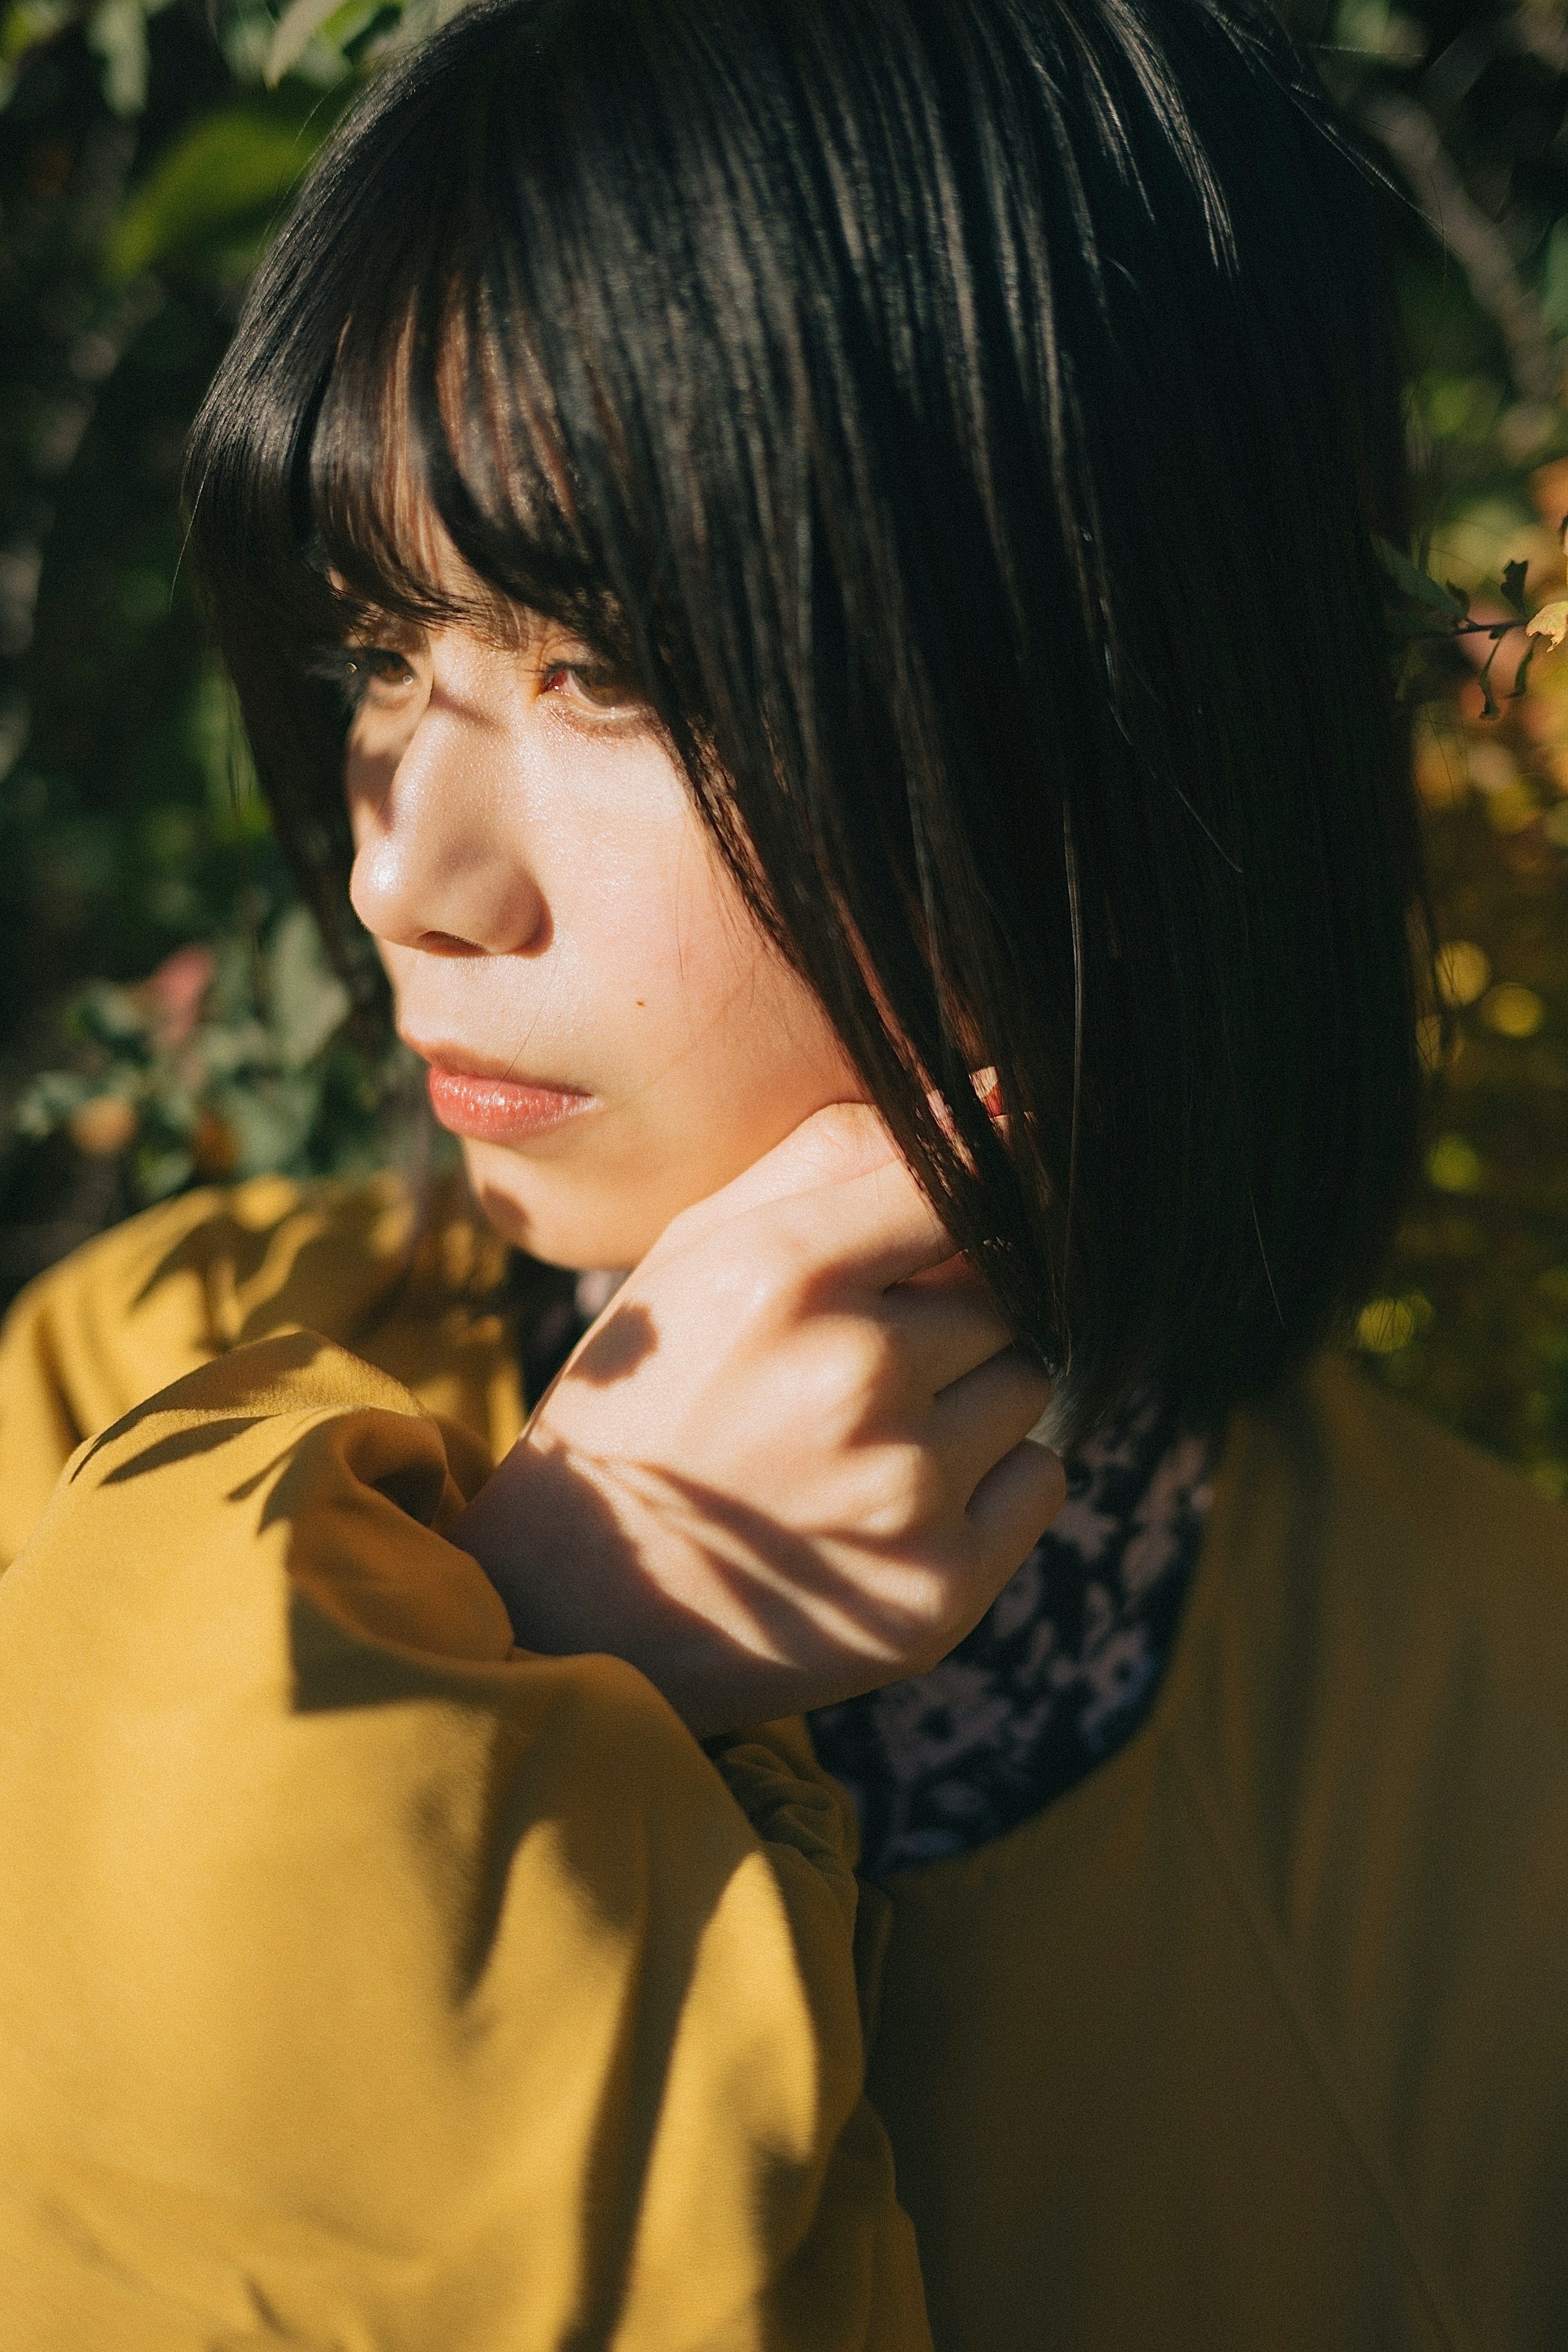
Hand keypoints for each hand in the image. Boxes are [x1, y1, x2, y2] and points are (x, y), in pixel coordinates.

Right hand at [449, 1104, 1065, 1735]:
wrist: (579, 1605)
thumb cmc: (651, 1398)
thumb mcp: (700, 1250)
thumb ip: (833, 1158)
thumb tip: (987, 1093)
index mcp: (784, 1273)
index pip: (961, 1186)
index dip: (991, 1185)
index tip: (991, 1197)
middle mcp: (853, 1376)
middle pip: (1004, 1293)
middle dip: (951, 1313)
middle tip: (863, 1360)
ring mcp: (903, 1491)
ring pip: (1029, 1384)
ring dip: (973, 1396)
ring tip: (870, 1433)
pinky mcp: (941, 1590)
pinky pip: (1043, 1479)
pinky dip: (993, 1482)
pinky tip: (895, 1501)